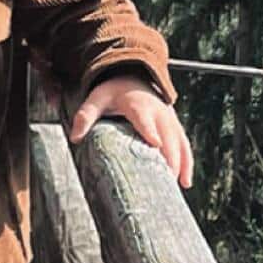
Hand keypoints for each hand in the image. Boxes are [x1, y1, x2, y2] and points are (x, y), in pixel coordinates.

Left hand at [69, 74, 193, 188]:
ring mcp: (170, 121)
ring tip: (175, 185)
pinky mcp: (176, 127)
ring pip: (178, 143)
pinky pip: (185, 146)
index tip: (155, 144)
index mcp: (137, 105)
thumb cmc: (114, 92)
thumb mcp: (96, 98)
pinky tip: (185, 183)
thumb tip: (75, 137)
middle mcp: (158, 113)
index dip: (149, 130)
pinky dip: (187, 163)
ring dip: (179, 163)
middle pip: (166, 135)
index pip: (143, 119)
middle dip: (167, 155)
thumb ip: (85, 116)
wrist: (135, 77)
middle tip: (164, 179)